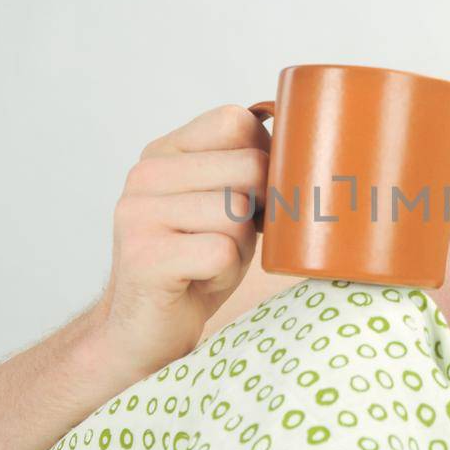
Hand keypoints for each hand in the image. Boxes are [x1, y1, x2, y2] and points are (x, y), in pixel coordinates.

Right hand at [90, 105, 270, 380]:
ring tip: (208, 262)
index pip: (236, 120)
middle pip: (248, 167)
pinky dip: (226, 273)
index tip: (250, 196)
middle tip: (227, 240)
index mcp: (164, 152)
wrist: (145, 329)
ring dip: (240, 248)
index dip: (263, 158)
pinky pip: (223, 251)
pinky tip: (199, 280)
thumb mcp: (223, 204)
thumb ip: (246, 168)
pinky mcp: (145, 256)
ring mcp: (138, 214)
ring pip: (238, 212)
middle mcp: (145, 174)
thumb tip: (310, 146)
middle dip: (257, 212)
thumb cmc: (197, 263)